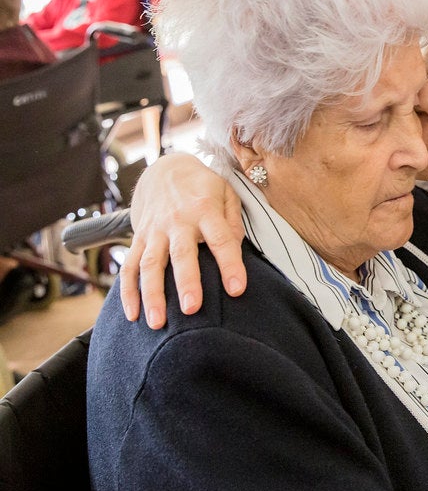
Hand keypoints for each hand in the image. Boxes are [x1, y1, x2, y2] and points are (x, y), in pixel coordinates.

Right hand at [120, 153, 246, 327]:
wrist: (165, 168)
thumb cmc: (203, 186)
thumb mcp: (226, 193)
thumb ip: (233, 221)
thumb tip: (236, 247)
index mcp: (205, 210)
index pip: (221, 239)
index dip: (230, 264)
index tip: (237, 289)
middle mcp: (177, 221)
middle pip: (181, 254)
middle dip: (186, 282)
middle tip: (192, 309)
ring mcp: (154, 230)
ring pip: (149, 264)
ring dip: (151, 294)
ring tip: (157, 322)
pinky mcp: (138, 238)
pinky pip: (129, 266)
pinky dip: (127, 291)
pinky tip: (132, 314)